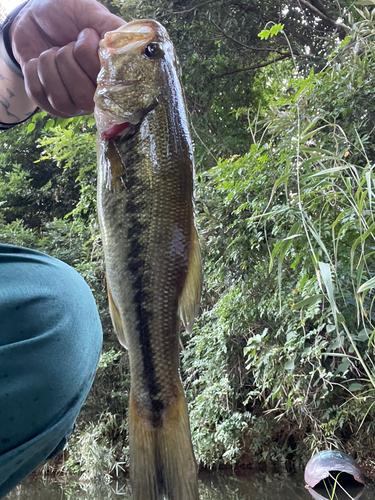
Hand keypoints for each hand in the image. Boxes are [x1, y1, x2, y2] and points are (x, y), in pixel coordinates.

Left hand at [10, 0, 125, 116]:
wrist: (35, 15)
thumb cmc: (68, 15)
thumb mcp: (93, 14)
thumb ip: (114, 30)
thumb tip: (133, 46)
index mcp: (110, 79)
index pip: (106, 85)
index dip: (89, 56)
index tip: (87, 34)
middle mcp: (94, 98)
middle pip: (83, 96)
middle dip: (67, 60)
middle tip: (67, 45)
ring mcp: (71, 104)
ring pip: (59, 99)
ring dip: (49, 65)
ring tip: (52, 51)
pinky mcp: (48, 104)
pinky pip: (38, 94)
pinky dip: (34, 70)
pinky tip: (38, 61)